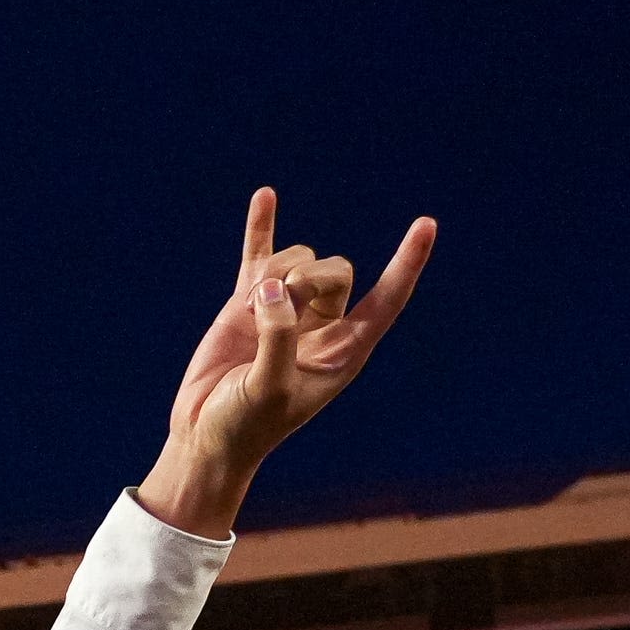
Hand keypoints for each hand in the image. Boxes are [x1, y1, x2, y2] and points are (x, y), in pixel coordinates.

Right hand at [141, 189, 435, 537]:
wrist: (203, 434)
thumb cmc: (244, 425)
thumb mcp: (269, 389)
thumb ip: (277, 338)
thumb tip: (272, 288)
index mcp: (344, 352)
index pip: (387, 300)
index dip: (407, 264)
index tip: (426, 225)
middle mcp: (321, 325)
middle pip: (335, 271)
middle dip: (307, 278)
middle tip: (273, 308)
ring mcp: (284, 309)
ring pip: (298, 260)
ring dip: (274, 274)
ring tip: (248, 314)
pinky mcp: (248, 303)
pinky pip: (258, 255)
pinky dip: (261, 227)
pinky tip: (265, 196)